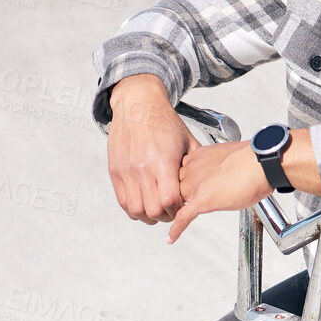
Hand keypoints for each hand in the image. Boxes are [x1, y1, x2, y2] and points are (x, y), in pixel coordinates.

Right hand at [105, 74, 193, 223]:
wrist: (137, 104)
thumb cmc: (163, 121)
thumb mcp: (187, 141)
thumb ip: (195, 166)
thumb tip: (205, 186)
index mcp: (163, 161)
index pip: (170, 200)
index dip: (178, 210)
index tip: (183, 208)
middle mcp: (143, 167)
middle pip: (153, 209)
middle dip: (166, 216)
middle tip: (171, 213)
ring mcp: (127, 170)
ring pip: (136, 209)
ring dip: (148, 216)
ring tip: (157, 212)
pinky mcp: (115, 170)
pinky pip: (123, 200)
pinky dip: (133, 209)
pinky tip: (143, 205)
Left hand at [166, 139, 270, 244]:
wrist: (259, 164)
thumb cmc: (251, 160)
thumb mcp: (225, 157)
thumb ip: (216, 166)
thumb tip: (221, 172)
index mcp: (197, 156)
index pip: (179, 172)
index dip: (180, 182)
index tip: (179, 189)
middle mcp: (192, 169)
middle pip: (175, 187)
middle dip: (178, 197)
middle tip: (180, 206)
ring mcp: (195, 185)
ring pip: (176, 201)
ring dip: (175, 211)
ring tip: (172, 220)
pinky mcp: (202, 200)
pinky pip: (183, 217)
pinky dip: (176, 230)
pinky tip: (171, 238)